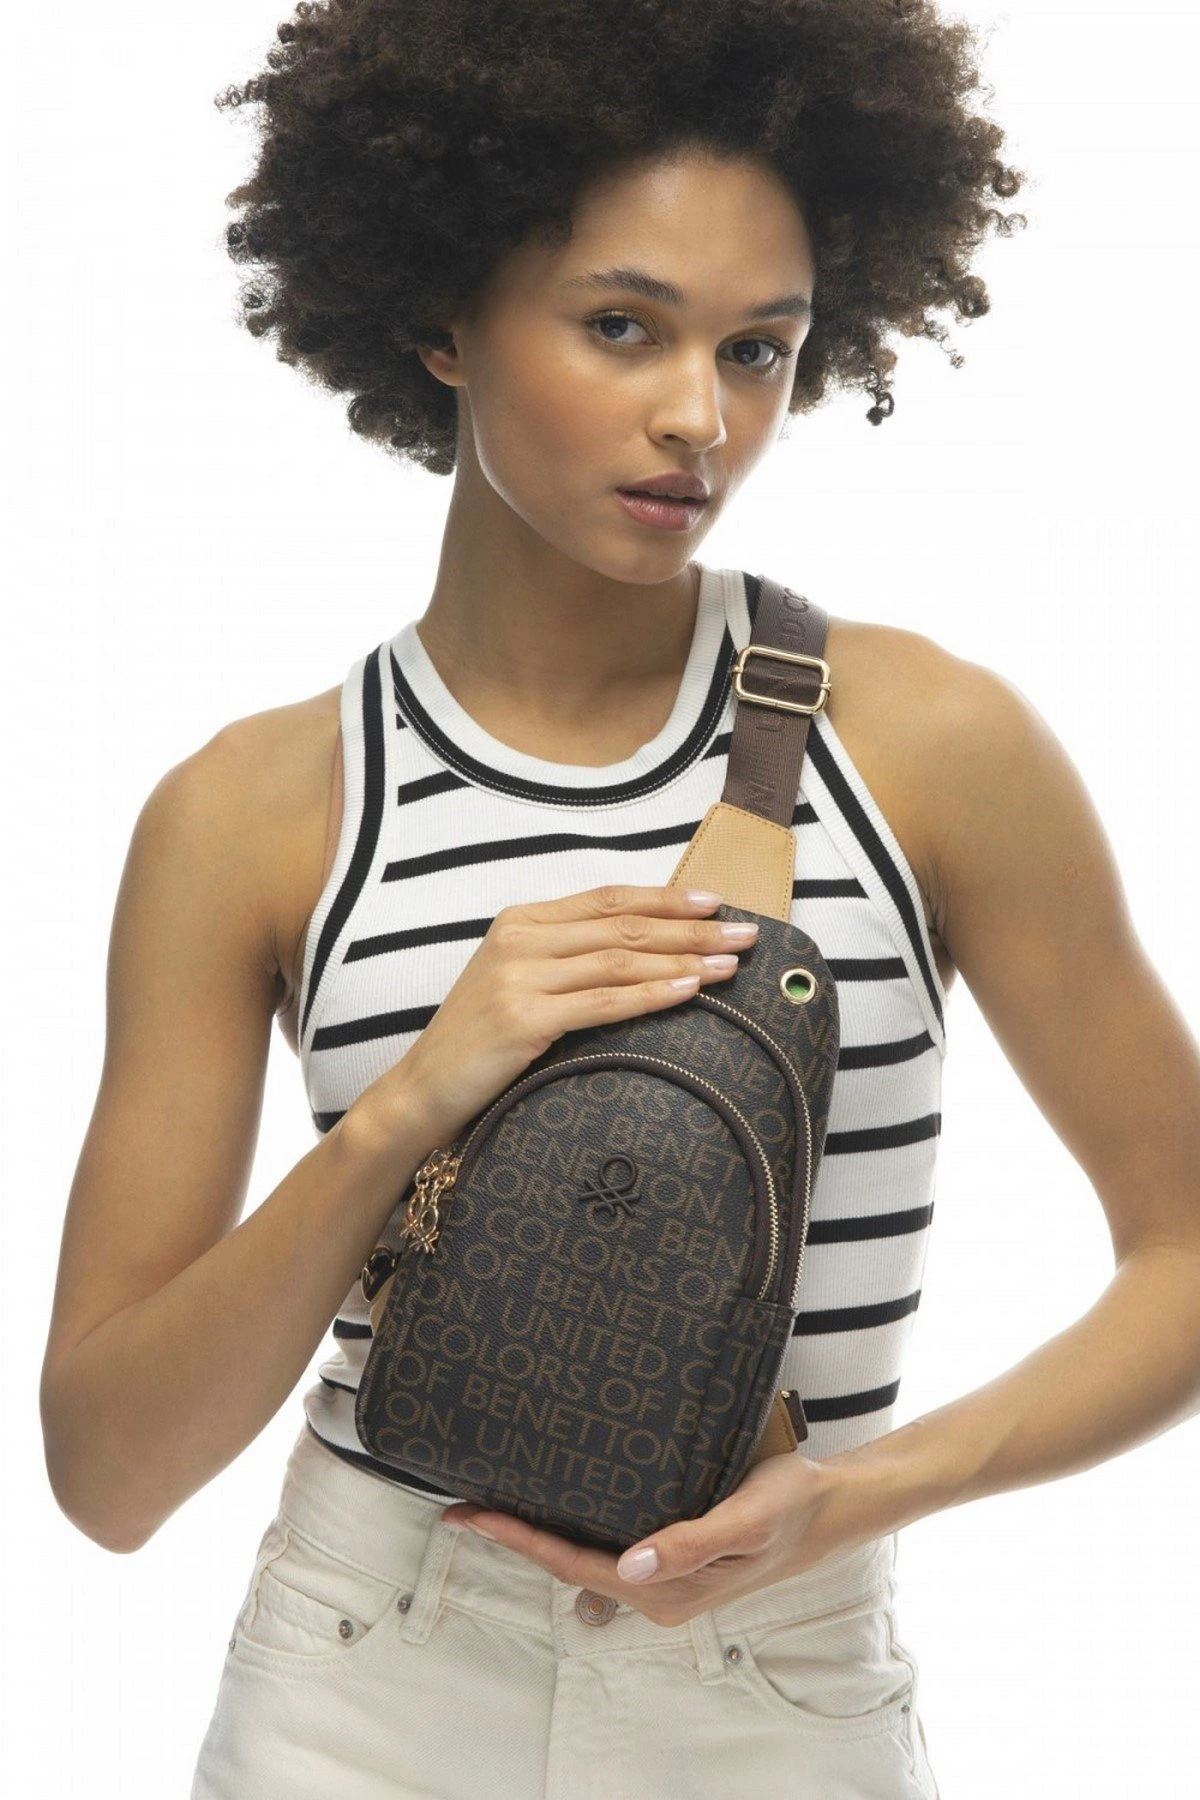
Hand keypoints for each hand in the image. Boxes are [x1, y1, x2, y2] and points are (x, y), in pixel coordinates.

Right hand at [358, 883, 758, 1149]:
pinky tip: (690, 989)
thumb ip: (566, 957)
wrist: (423, 1090)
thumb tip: (642, 948)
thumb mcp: (518, 983)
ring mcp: (520, 977)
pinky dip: (652, 993)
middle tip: (746, 933)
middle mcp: (519, 939)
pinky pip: (604, 1001)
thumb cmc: (480, 1042)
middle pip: (623, 925)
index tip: (716, 903)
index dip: (665, 898)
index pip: (608, 899)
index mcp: (520, 921)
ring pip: (621, 959)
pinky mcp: (524, 1018)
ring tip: (733, 963)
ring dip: (686, 958)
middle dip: (692, 929)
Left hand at [440, 1452, 882, 1628]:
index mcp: (666, 1591)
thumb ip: (692, 1544)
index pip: (574, 1564)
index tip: (471, 1515)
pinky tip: (555, 1499)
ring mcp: (660, 1576)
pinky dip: (572, 1523)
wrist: (829, 1507)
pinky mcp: (667, 1555)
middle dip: (515, 1536)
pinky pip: (606, 1541)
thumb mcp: (747, 1518)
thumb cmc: (789, 1506)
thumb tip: (630, 1565)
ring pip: (584, 1553)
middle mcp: (656, 1590)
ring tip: (492, 1501)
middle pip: (568, 1563)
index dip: (519, 1540)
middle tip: (461, 1504)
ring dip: (539, 1531)